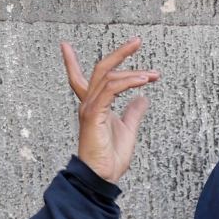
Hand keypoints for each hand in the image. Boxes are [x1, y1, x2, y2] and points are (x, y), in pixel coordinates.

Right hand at [61, 37, 160, 183]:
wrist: (102, 177)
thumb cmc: (111, 158)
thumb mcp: (128, 130)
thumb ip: (134, 113)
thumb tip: (144, 99)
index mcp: (94, 106)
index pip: (80, 78)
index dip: (72, 62)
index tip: (65, 45)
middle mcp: (89, 104)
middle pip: (101, 69)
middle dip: (119, 53)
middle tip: (138, 41)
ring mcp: (90, 108)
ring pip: (109, 77)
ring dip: (133, 71)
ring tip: (153, 74)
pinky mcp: (94, 115)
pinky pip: (110, 90)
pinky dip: (127, 82)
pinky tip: (143, 81)